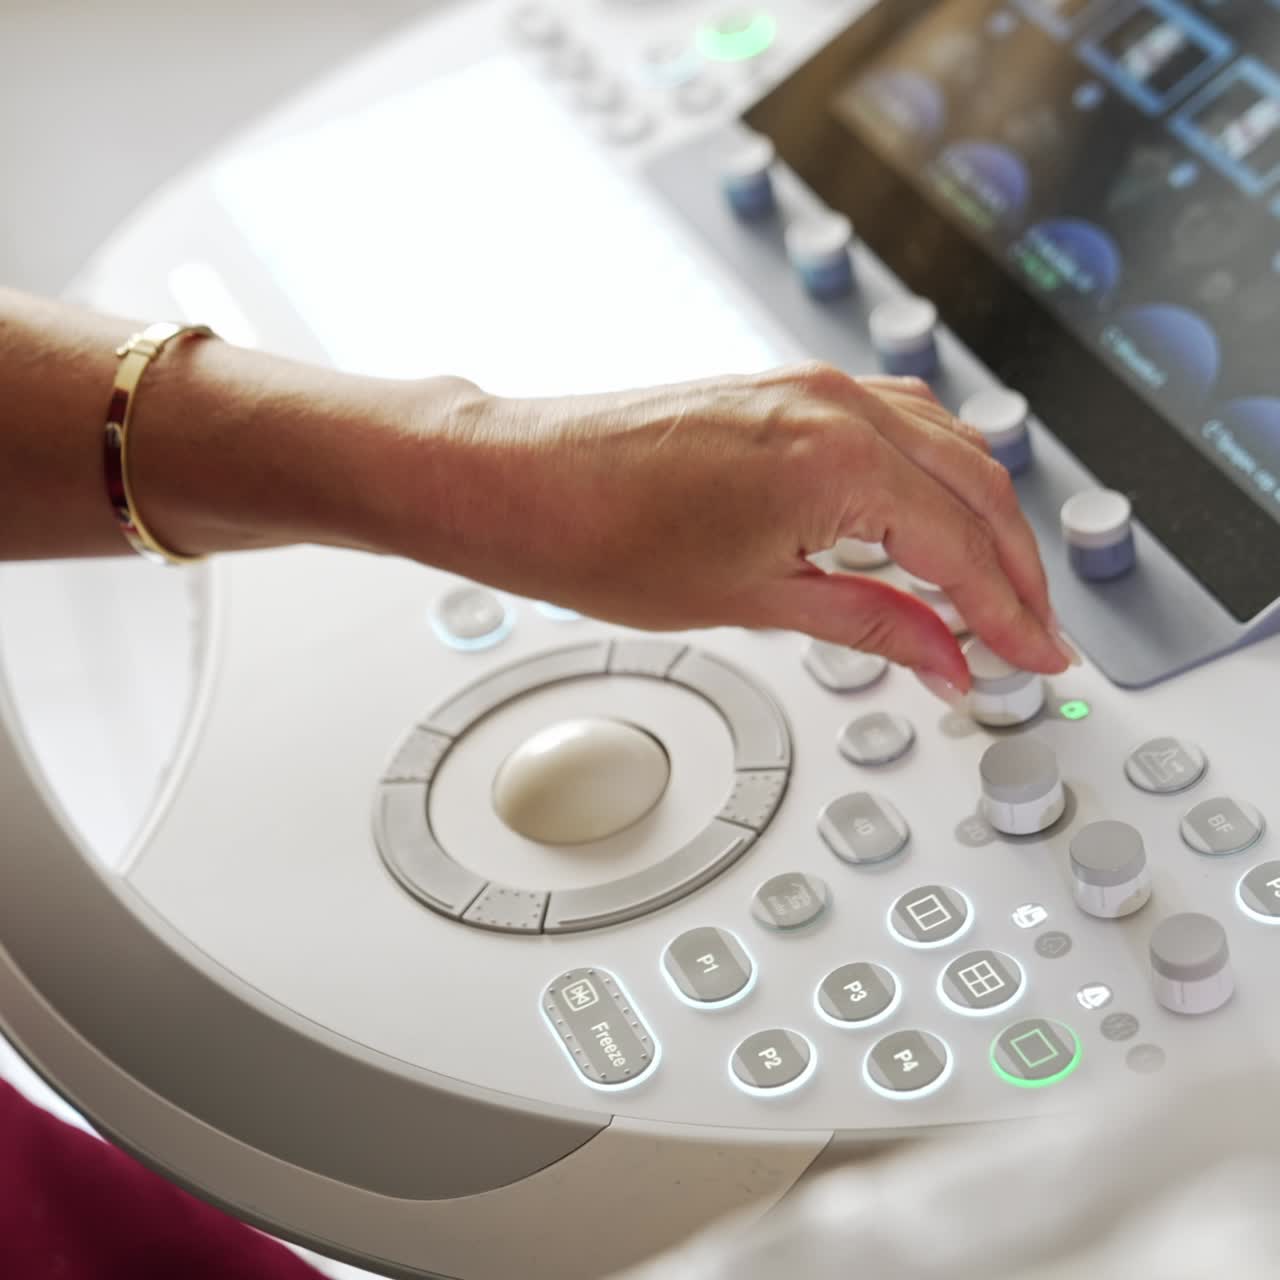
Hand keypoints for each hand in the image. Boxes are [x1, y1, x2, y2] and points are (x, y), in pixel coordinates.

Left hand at [361, 363, 1073, 694]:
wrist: (518, 481)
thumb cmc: (602, 538)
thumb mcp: (754, 600)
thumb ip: (871, 623)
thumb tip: (945, 657)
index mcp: (839, 460)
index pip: (965, 548)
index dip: (1014, 614)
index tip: (1040, 657)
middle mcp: (838, 406)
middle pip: (978, 490)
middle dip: (1015, 570)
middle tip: (1030, 636)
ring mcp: (813, 387)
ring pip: (947, 450)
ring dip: (980, 520)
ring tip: (991, 593)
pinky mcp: (787, 390)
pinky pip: (898, 426)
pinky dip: (933, 480)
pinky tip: (930, 524)